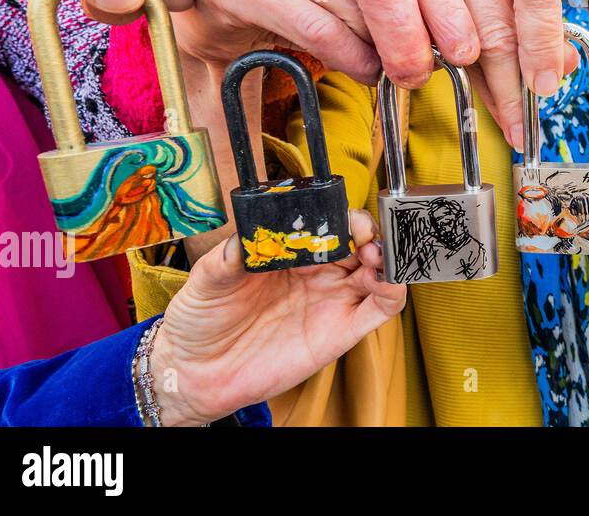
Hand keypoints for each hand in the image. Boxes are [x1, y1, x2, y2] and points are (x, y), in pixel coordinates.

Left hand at [150, 209, 405, 425]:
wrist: (194, 372)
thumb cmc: (200, 320)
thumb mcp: (207, 279)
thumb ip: (228, 256)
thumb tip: (247, 233)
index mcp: (291, 252)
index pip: (329, 223)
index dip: (341, 215)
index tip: (340, 216)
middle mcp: (317, 272)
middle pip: (360, 242)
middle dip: (371, 231)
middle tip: (365, 235)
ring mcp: (332, 300)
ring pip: (378, 270)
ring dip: (388, 257)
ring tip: (375, 256)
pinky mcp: (342, 331)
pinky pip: (380, 308)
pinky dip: (394, 291)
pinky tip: (390, 282)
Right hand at [178, 0, 571, 147]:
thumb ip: (414, 13)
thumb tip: (483, 50)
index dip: (449, 8)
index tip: (468, 52)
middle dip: (415, 36)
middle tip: (424, 76)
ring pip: (351, 6)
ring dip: (377, 53)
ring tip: (386, 74)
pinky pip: (311, 24)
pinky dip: (343, 57)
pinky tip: (355, 69)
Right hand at [412, 0, 578, 147]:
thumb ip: (547, 30)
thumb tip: (566, 65)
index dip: (541, 46)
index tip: (544, 88)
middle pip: (494, 27)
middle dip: (509, 87)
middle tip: (519, 124)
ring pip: (455, 39)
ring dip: (477, 85)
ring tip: (496, 115)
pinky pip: (419, 37)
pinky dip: (437, 69)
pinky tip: (457, 89)